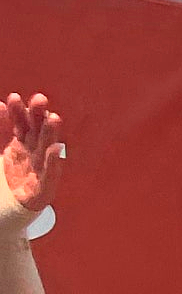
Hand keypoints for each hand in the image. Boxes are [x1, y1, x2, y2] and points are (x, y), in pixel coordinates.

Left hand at [0, 94, 62, 230]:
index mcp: (18, 148)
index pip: (20, 125)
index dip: (18, 112)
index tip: (13, 98)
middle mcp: (30, 159)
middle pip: (37, 133)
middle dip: (39, 116)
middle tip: (40, 99)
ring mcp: (37, 175)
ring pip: (46, 152)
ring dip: (51, 135)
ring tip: (53, 119)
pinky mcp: (39, 195)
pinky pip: (48, 178)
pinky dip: (52, 164)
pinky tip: (55, 151)